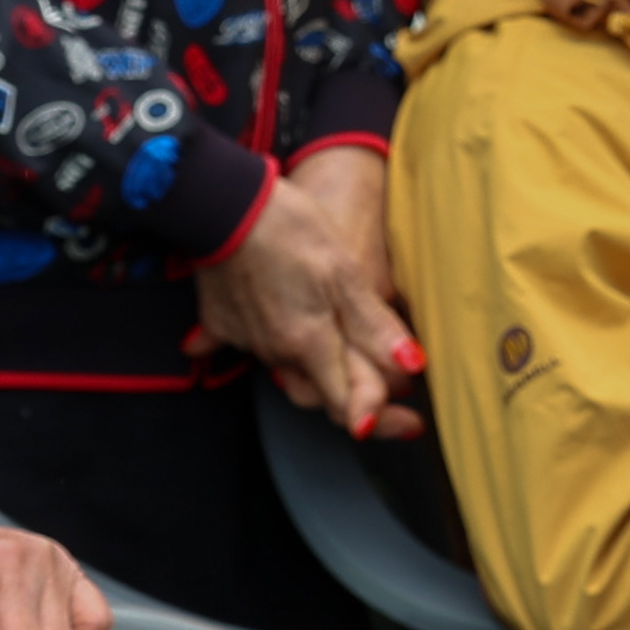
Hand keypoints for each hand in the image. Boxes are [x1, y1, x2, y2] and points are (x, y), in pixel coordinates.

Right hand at [185, 140, 424, 436]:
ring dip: (312, 374)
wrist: (225, 204)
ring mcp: (244, 337)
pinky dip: (253, 346)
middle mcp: (275, 351)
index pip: (347, 401)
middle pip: (316, 392)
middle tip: (387, 400)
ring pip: (284, 371)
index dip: (381, 417)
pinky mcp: (219, 320)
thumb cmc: (290, 231)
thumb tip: (410, 369)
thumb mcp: (346, 274)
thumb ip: (374, 326)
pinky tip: (258, 344)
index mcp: (308, 343)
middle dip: (350, 401)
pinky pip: (237, 346)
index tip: (410, 424)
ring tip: (340, 363)